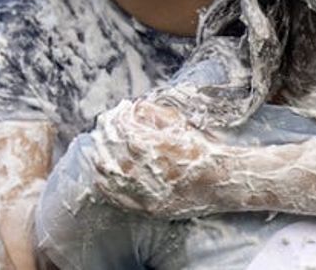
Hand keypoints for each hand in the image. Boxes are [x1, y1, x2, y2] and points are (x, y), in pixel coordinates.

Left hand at [89, 99, 216, 215]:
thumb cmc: (202, 150)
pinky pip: (119, 199)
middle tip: (100, 128)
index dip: (115, 119)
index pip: (123, 129)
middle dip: (103, 136)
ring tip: (94, 150)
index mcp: (158, 145)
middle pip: (112, 151)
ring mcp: (148, 191)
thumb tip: (134, 106)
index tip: (113, 112)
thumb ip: (157, 115)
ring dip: (98, 160)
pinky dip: (105, 187)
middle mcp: (150, 169)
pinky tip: (98, 178)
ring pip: (111, 175)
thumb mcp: (182, 126)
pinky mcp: (149, 208)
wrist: (221, 181)